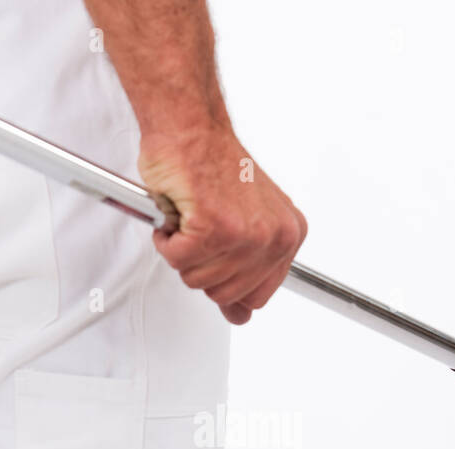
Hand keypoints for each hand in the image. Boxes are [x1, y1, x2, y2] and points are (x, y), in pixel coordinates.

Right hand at [140, 129, 305, 324]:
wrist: (191, 128)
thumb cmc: (212, 166)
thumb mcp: (243, 223)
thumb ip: (245, 274)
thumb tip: (241, 314)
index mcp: (288, 236)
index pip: (258, 296)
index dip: (227, 284)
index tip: (217, 261)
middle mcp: (274, 237)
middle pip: (224, 293)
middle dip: (200, 266)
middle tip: (198, 229)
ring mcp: (246, 234)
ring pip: (198, 279)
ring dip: (181, 251)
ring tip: (190, 216)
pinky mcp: (214, 226)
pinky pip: (177, 258)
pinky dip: (166, 238)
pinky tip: (177, 212)